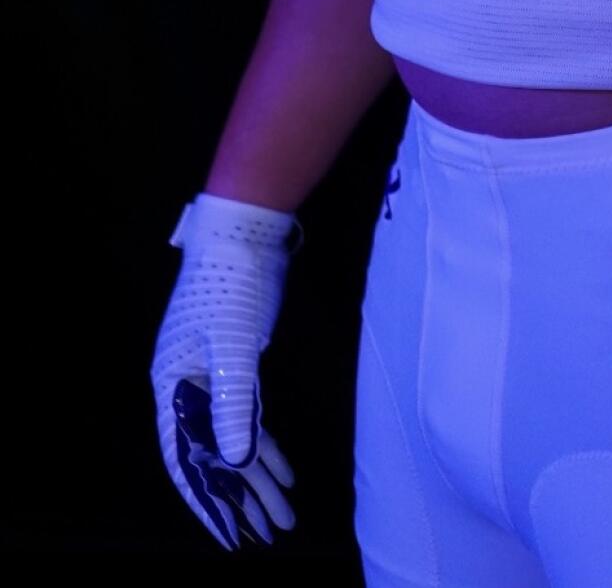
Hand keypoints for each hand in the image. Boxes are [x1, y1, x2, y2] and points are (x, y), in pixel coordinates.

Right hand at [150, 192, 300, 548]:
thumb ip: (234, 403)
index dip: (204, 499)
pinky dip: (265, 444)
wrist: (245, 232)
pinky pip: (248, 418)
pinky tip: (284, 469)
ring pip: (233, 439)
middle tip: (271, 531)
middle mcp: (186, 387)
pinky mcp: (237, 367)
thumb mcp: (233, 346)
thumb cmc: (231, 285)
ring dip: (257, 476)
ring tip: (284, 513)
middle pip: (212, 454)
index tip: (228, 535)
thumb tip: (239, 460)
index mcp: (171, 384)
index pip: (182, 456)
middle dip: (242, 497)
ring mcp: (211, 377)